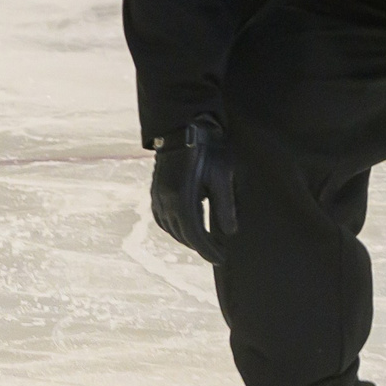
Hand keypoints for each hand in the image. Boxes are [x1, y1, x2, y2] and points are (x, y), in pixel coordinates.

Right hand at [150, 117, 236, 262]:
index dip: (208, 250)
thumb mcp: (222, 175)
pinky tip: (184, 226)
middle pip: (182, 234)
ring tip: (204, 241)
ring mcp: (158, 195)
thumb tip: (229, 232)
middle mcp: (166, 201)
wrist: (184, 126)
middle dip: (200, 246)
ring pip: (170, 228)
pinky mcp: (156, 189)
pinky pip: (161, 218)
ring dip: (186, 238)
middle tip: (218, 252)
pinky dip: (173, 227)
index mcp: (182, 199)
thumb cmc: (207, 149)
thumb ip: (225, 206)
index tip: (221, 259)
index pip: (195, 235)